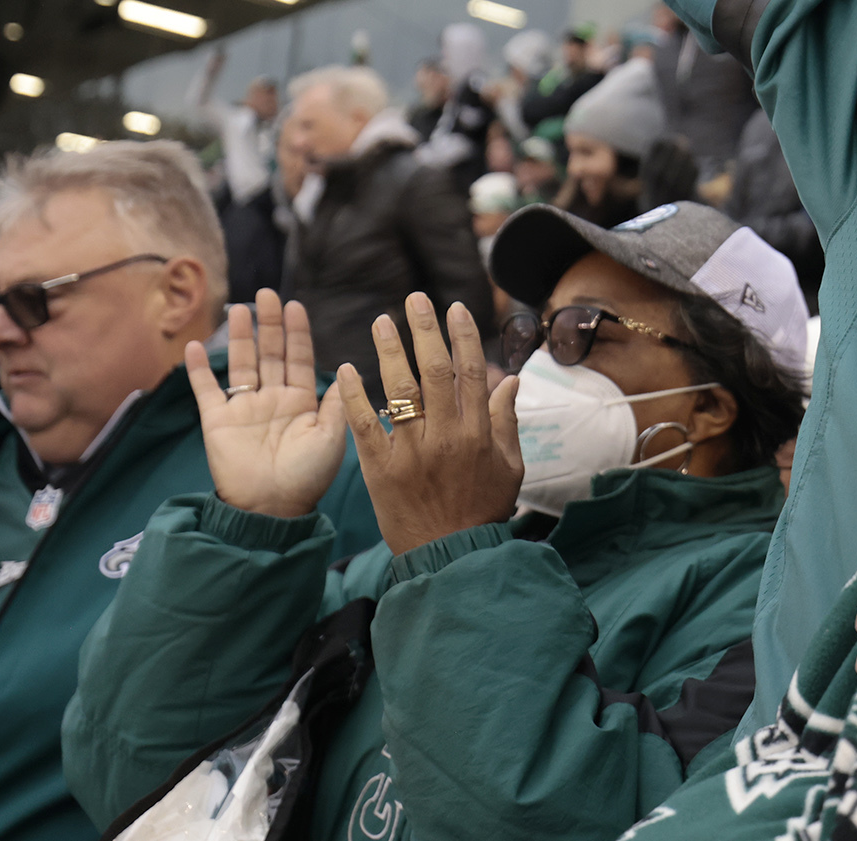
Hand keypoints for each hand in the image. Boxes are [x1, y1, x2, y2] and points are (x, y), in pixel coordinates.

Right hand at [185, 290, 347, 518]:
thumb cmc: (307, 477)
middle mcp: (273, 399)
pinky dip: (199, 369)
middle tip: (268, 294)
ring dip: (240, 337)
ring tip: (241, 309)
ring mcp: (244, 409)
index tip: (296, 306)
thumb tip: (347, 370)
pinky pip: (206, 390)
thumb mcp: (331, 437)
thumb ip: (336, 403)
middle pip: (270, 353)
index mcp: (302, 401)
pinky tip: (195, 346)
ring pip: (241, 364)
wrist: (272, 509)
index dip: (297, 332)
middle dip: (270, 324)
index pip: (299, 358)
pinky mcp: (217, 421)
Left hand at [336, 293, 521, 556]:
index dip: (463, 336)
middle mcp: (445, 437)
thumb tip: (510, 379)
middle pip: (436, 372)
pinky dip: (353, 397)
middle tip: (415, 299)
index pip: (470, 373)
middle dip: (426, 331)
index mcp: (477, 434)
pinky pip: (364, 426)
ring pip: (401, 391)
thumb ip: (506, 421)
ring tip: (381, 321)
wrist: (450, 557)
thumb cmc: (483, 510)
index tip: (454, 309)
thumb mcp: (510, 467)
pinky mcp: (380, 470)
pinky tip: (345, 370)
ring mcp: (411, 453)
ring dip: (390, 352)